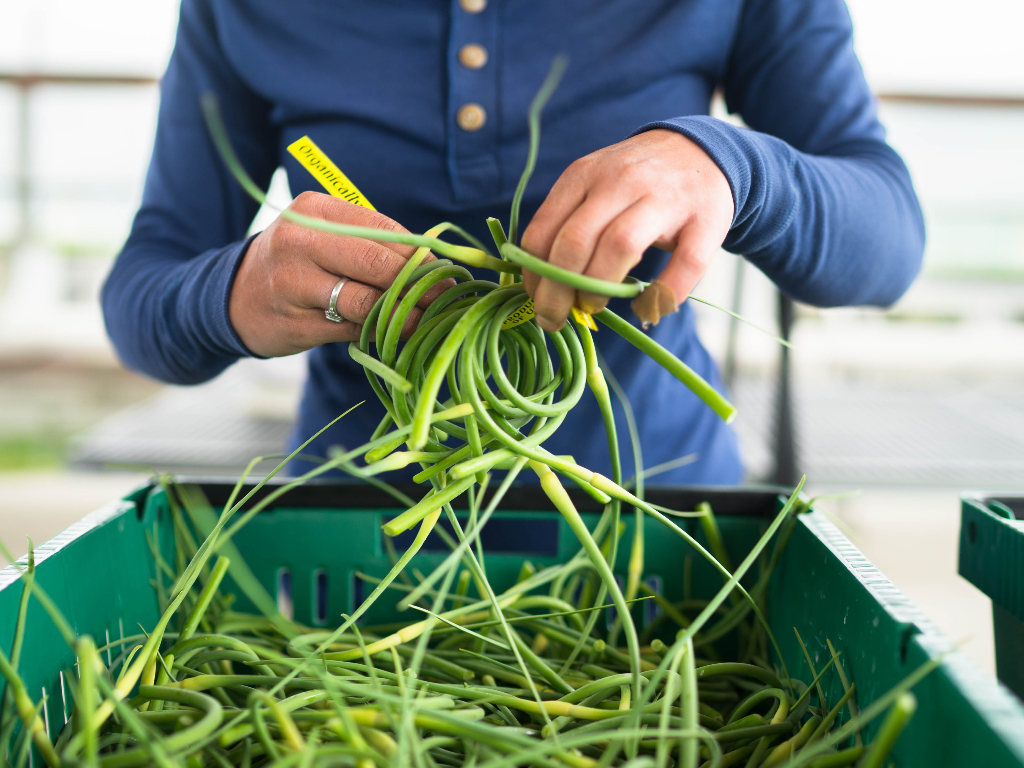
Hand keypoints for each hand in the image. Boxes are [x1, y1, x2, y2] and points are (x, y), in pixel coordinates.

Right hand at [229, 192, 449, 356]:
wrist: (235, 298)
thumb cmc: (297, 262)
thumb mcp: (325, 235)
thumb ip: (372, 243)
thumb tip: (435, 265)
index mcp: (314, 210)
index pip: (383, 230)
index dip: (421, 255)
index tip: (447, 273)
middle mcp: (300, 242)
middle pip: (378, 263)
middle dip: (419, 285)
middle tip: (447, 299)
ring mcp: (294, 284)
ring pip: (368, 301)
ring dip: (405, 314)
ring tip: (425, 319)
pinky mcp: (296, 324)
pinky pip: (353, 329)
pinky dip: (379, 332)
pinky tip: (393, 332)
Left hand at [520, 129, 733, 329]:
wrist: (700, 151)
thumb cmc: (635, 184)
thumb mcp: (592, 186)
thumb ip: (566, 224)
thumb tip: (538, 285)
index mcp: (584, 175)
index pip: (544, 230)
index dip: (533, 275)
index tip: (536, 299)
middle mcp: (621, 181)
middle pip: (575, 242)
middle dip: (557, 291)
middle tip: (555, 318)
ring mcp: (665, 198)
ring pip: (620, 246)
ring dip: (598, 289)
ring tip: (593, 309)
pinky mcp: (705, 220)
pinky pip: (684, 264)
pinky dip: (663, 293)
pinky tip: (648, 308)